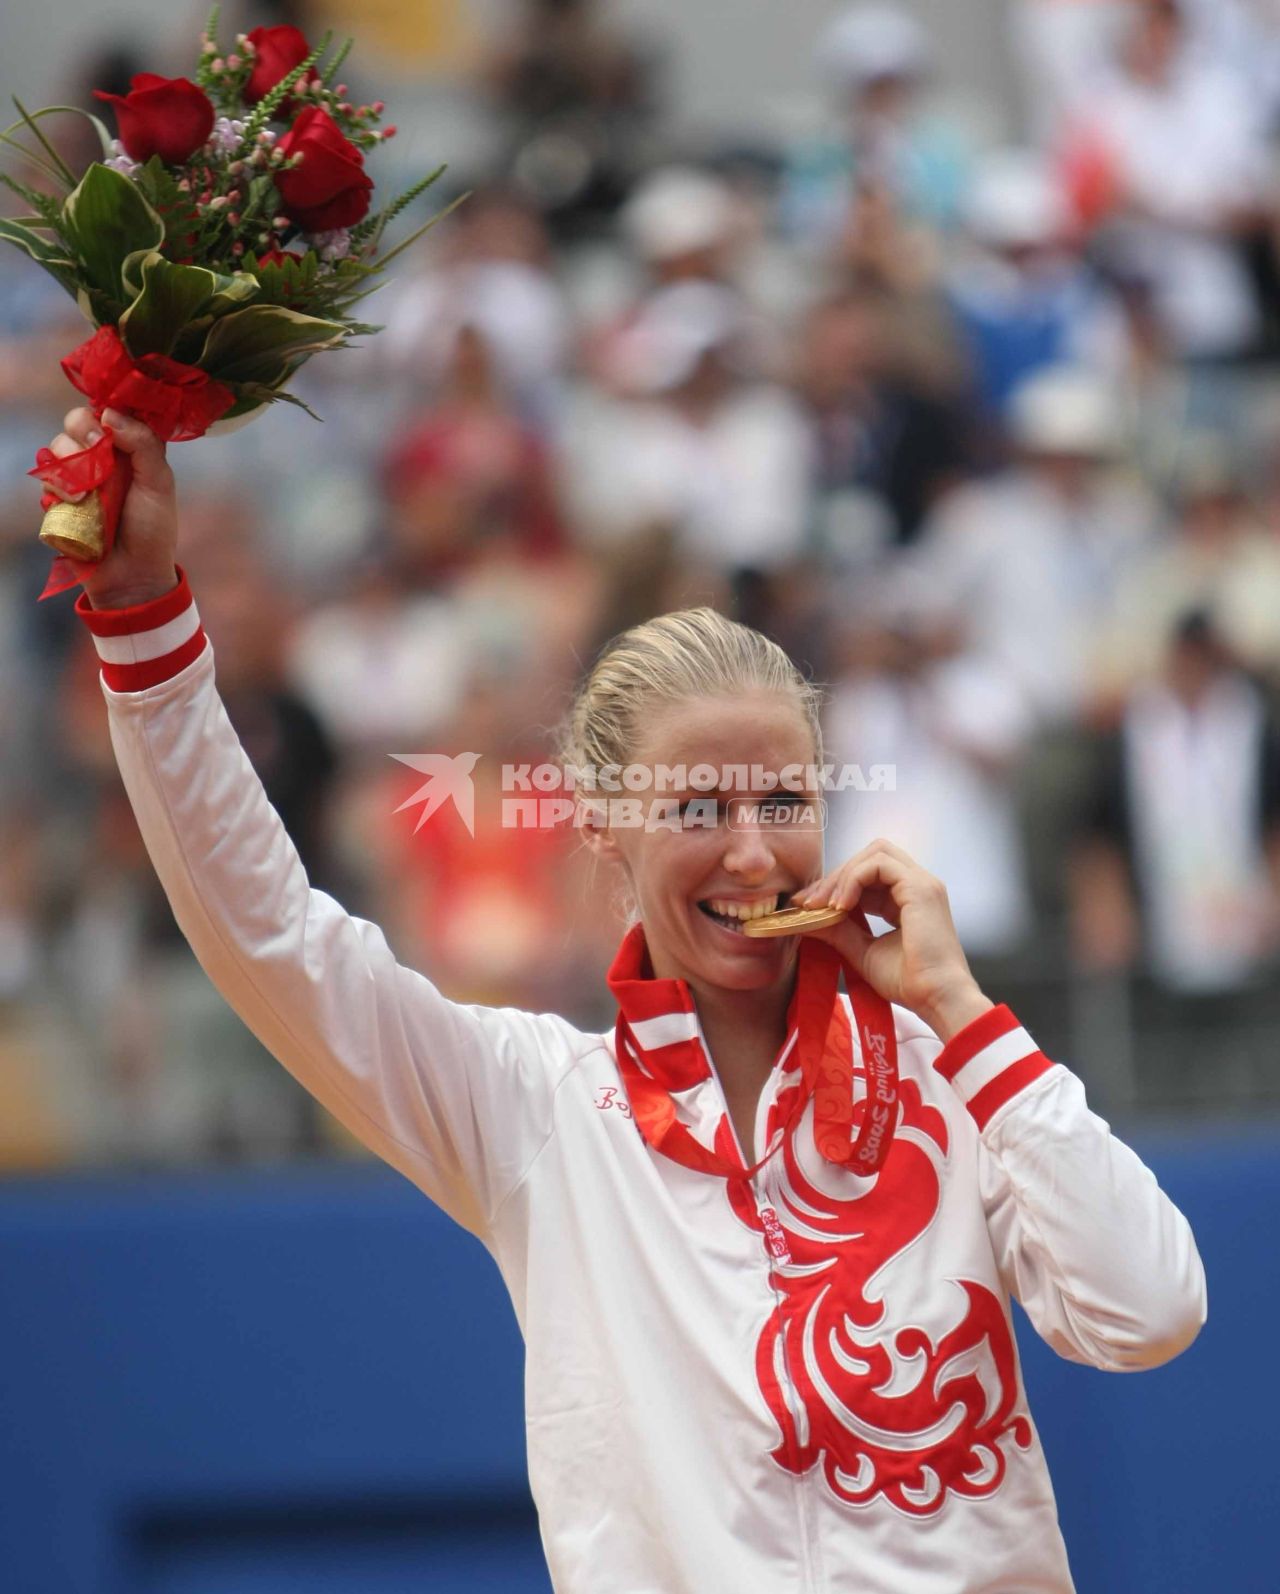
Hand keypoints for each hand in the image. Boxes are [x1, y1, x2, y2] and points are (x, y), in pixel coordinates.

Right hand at [46, 406, 177, 608]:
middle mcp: (101, 458)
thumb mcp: (160, 483)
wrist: (133, 576)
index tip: (107, 427)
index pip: (106, 411)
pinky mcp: (58, 499)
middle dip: (81, 433)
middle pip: (74, 422)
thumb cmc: (152, 530)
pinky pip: (45, 481)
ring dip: (69, 467)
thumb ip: (143, 444)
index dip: (102, 412)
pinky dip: (56, 491)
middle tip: (98, 454)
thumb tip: (109, 414)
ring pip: (54, 449)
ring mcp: (77, 478)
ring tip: (87, 496)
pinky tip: (73, 508)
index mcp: (128, 449)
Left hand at [792, 838, 992, 1041]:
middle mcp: (917, 885)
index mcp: (908, 899)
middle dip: (835, 876)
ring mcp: (922, 883)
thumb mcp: (863, 950)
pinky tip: (841, 906)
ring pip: (874, 853)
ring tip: (824, 905)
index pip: (868, 875)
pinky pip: (878, 865)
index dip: (836, 885)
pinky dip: (853, 879)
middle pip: (869, 856)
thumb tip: (809, 917)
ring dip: (843, 875)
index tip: (807, 905)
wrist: (936, 999)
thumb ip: (838, 929)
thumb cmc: (908, 982)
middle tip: (809, 903)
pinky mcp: (920, 887)